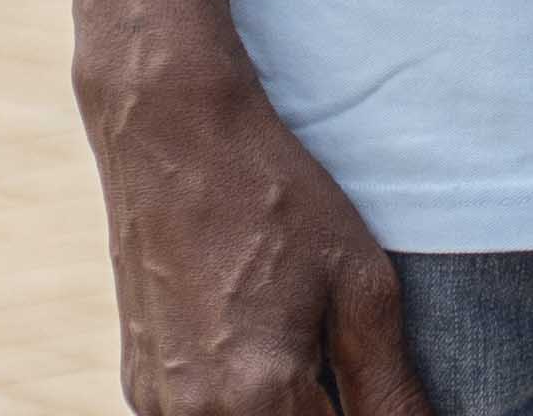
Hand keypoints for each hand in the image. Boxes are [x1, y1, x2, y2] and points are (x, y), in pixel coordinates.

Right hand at [83, 56, 419, 415]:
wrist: (175, 144)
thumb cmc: (277, 202)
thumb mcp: (359, 284)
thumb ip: (386, 383)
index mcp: (255, 393)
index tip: (393, 399)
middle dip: (330, 414)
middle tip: (359, 382)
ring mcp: (156, 406)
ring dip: (290, 412)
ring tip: (317, 362)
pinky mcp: (139, 389)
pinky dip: (246, 406)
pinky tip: (274, 355)